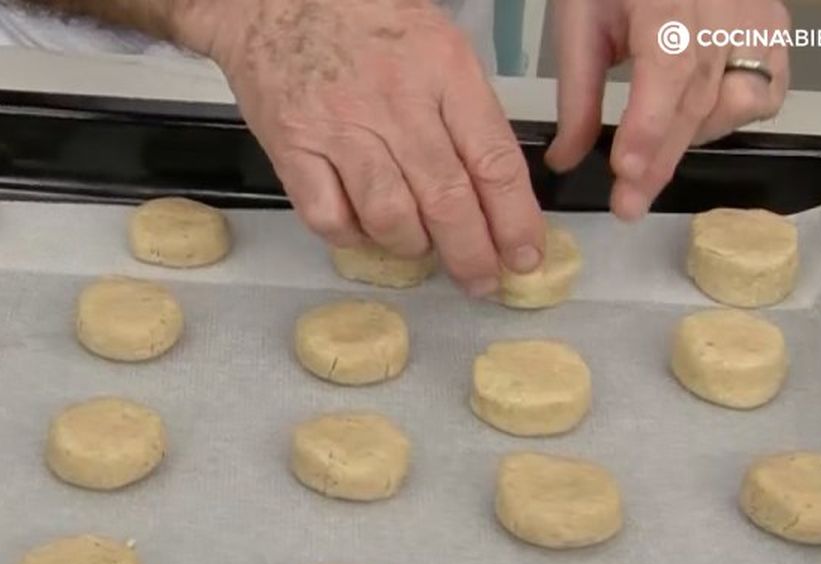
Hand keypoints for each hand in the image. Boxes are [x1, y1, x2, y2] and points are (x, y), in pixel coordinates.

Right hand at [178, 0, 546, 294]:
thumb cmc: (362, 17)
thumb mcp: (436, 42)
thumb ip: (466, 108)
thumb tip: (496, 185)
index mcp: (444, 70)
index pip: (494, 161)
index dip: (515, 221)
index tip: (525, 256)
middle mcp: (396, 103)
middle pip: (447, 201)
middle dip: (473, 254)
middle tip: (482, 281)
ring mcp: (341, 129)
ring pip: (391, 218)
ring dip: (413, 247)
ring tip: (420, 249)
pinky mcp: (294, 149)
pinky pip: (330, 219)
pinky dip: (352, 238)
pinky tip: (363, 230)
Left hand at [546, 0, 790, 220]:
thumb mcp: (579, 21)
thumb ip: (576, 95)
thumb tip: (566, 161)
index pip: (668, 68)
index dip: (650, 123)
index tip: (625, 168)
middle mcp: (724, 7)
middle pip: (698, 98)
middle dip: (661, 160)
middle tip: (627, 206)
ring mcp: (759, 16)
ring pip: (740, 100)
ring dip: (694, 139)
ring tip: (652, 155)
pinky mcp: (776, 26)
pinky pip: (768, 90)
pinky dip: (733, 115)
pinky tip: (696, 121)